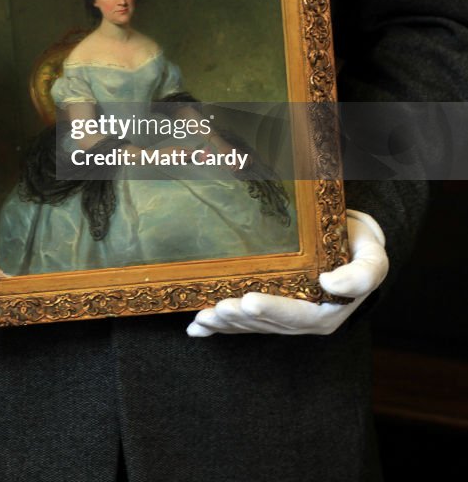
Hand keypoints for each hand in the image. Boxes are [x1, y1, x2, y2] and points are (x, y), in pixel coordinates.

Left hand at [187, 209, 388, 336]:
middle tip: (217, 307)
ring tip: (203, 317)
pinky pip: (245, 322)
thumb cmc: (359, 246)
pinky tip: (197, 329)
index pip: (297, 315)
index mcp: (328, 313)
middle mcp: (305, 322)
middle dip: (241, 318)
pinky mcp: (272, 312)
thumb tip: (330, 285)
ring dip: (226, 324)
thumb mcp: (373, 257)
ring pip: (253, 326)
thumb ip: (362, 274)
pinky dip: (220, 327)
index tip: (249, 300)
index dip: (273, 310)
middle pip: (269, 323)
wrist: (351, 242)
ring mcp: (287, 319)